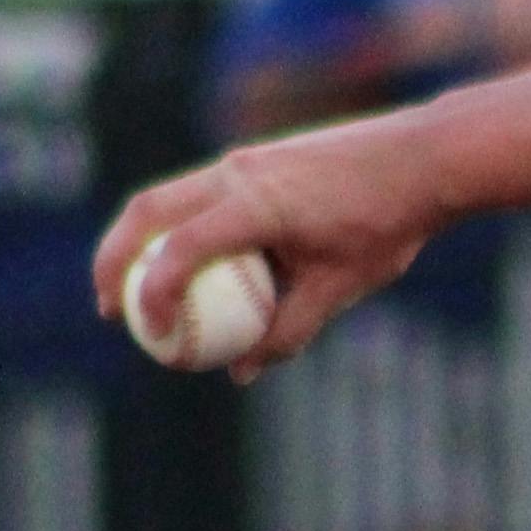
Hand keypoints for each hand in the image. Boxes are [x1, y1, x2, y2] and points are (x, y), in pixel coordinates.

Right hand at [90, 113, 442, 380]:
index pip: (183, 248)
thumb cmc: (386, 223)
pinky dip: (178, 230)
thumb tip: (241, 371)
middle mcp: (238, 173)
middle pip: (148, 210)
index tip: (148, 332)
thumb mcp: (341, 286)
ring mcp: (242, 161)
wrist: (421, 159)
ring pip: (167, 197)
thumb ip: (288, 330)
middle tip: (110, 307)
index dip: (153, 293)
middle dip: (115, 258)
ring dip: (140, 240)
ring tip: (134, 289)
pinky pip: (199, 196)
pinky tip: (187, 267)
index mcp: (257, 203)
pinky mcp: (253, 160)